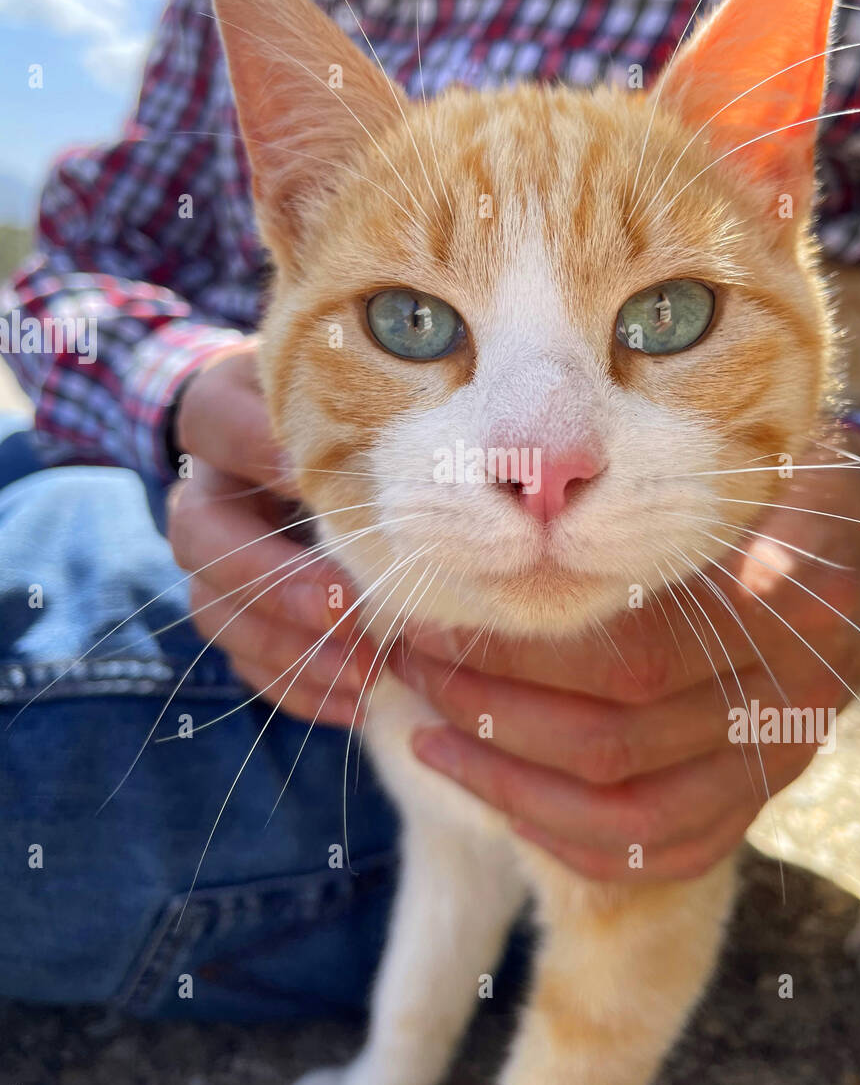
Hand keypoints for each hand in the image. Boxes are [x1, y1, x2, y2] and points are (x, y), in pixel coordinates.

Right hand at [166, 338, 364, 724]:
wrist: (312, 436)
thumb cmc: (349, 403)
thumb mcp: (352, 382)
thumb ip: (371, 402)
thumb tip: (433, 448)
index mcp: (223, 411)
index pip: (215, 420)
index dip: (256, 451)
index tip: (310, 478)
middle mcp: (203, 486)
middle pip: (201, 537)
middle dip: (272, 581)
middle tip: (343, 607)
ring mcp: (210, 554)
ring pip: (215, 609)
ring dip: (289, 649)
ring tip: (363, 673)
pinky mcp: (234, 608)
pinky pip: (245, 659)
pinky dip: (297, 687)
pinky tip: (354, 702)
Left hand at [390, 437, 859, 880]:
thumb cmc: (776, 491)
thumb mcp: (734, 457)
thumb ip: (650, 484)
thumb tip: (509, 503)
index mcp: (784, 596)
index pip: (628, 650)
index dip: (517, 652)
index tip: (431, 623)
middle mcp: (791, 692)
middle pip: (616, 737)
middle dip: (489, 711)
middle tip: (412, 669)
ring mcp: (781, 758)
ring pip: (631, 812)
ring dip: (512, 787)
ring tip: (429, 740)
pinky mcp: (764, 797)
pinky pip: (668, 852)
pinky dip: (576, 841)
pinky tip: (507, 803)